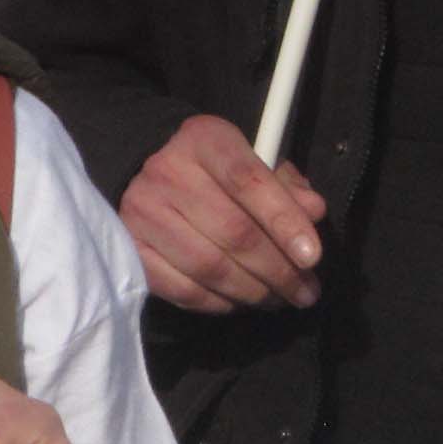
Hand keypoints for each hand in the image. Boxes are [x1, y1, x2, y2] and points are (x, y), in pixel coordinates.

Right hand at [120, 114, 327, 311]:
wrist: (146, 172)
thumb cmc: (216, 169)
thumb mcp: (255, 159)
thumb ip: (286, 185)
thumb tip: (313, 212)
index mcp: (206, 140)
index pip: (249, 182)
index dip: (284, 221)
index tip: (312, 256)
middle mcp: (167, 173)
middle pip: (233, 232)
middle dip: (278, 270)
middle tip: (306, 291)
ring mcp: (142, 213)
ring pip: (209, 267)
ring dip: (253, 292)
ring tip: (280, 300)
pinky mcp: (129, 249)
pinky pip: (182, 289)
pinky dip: (218, 303)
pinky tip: (241, 302)